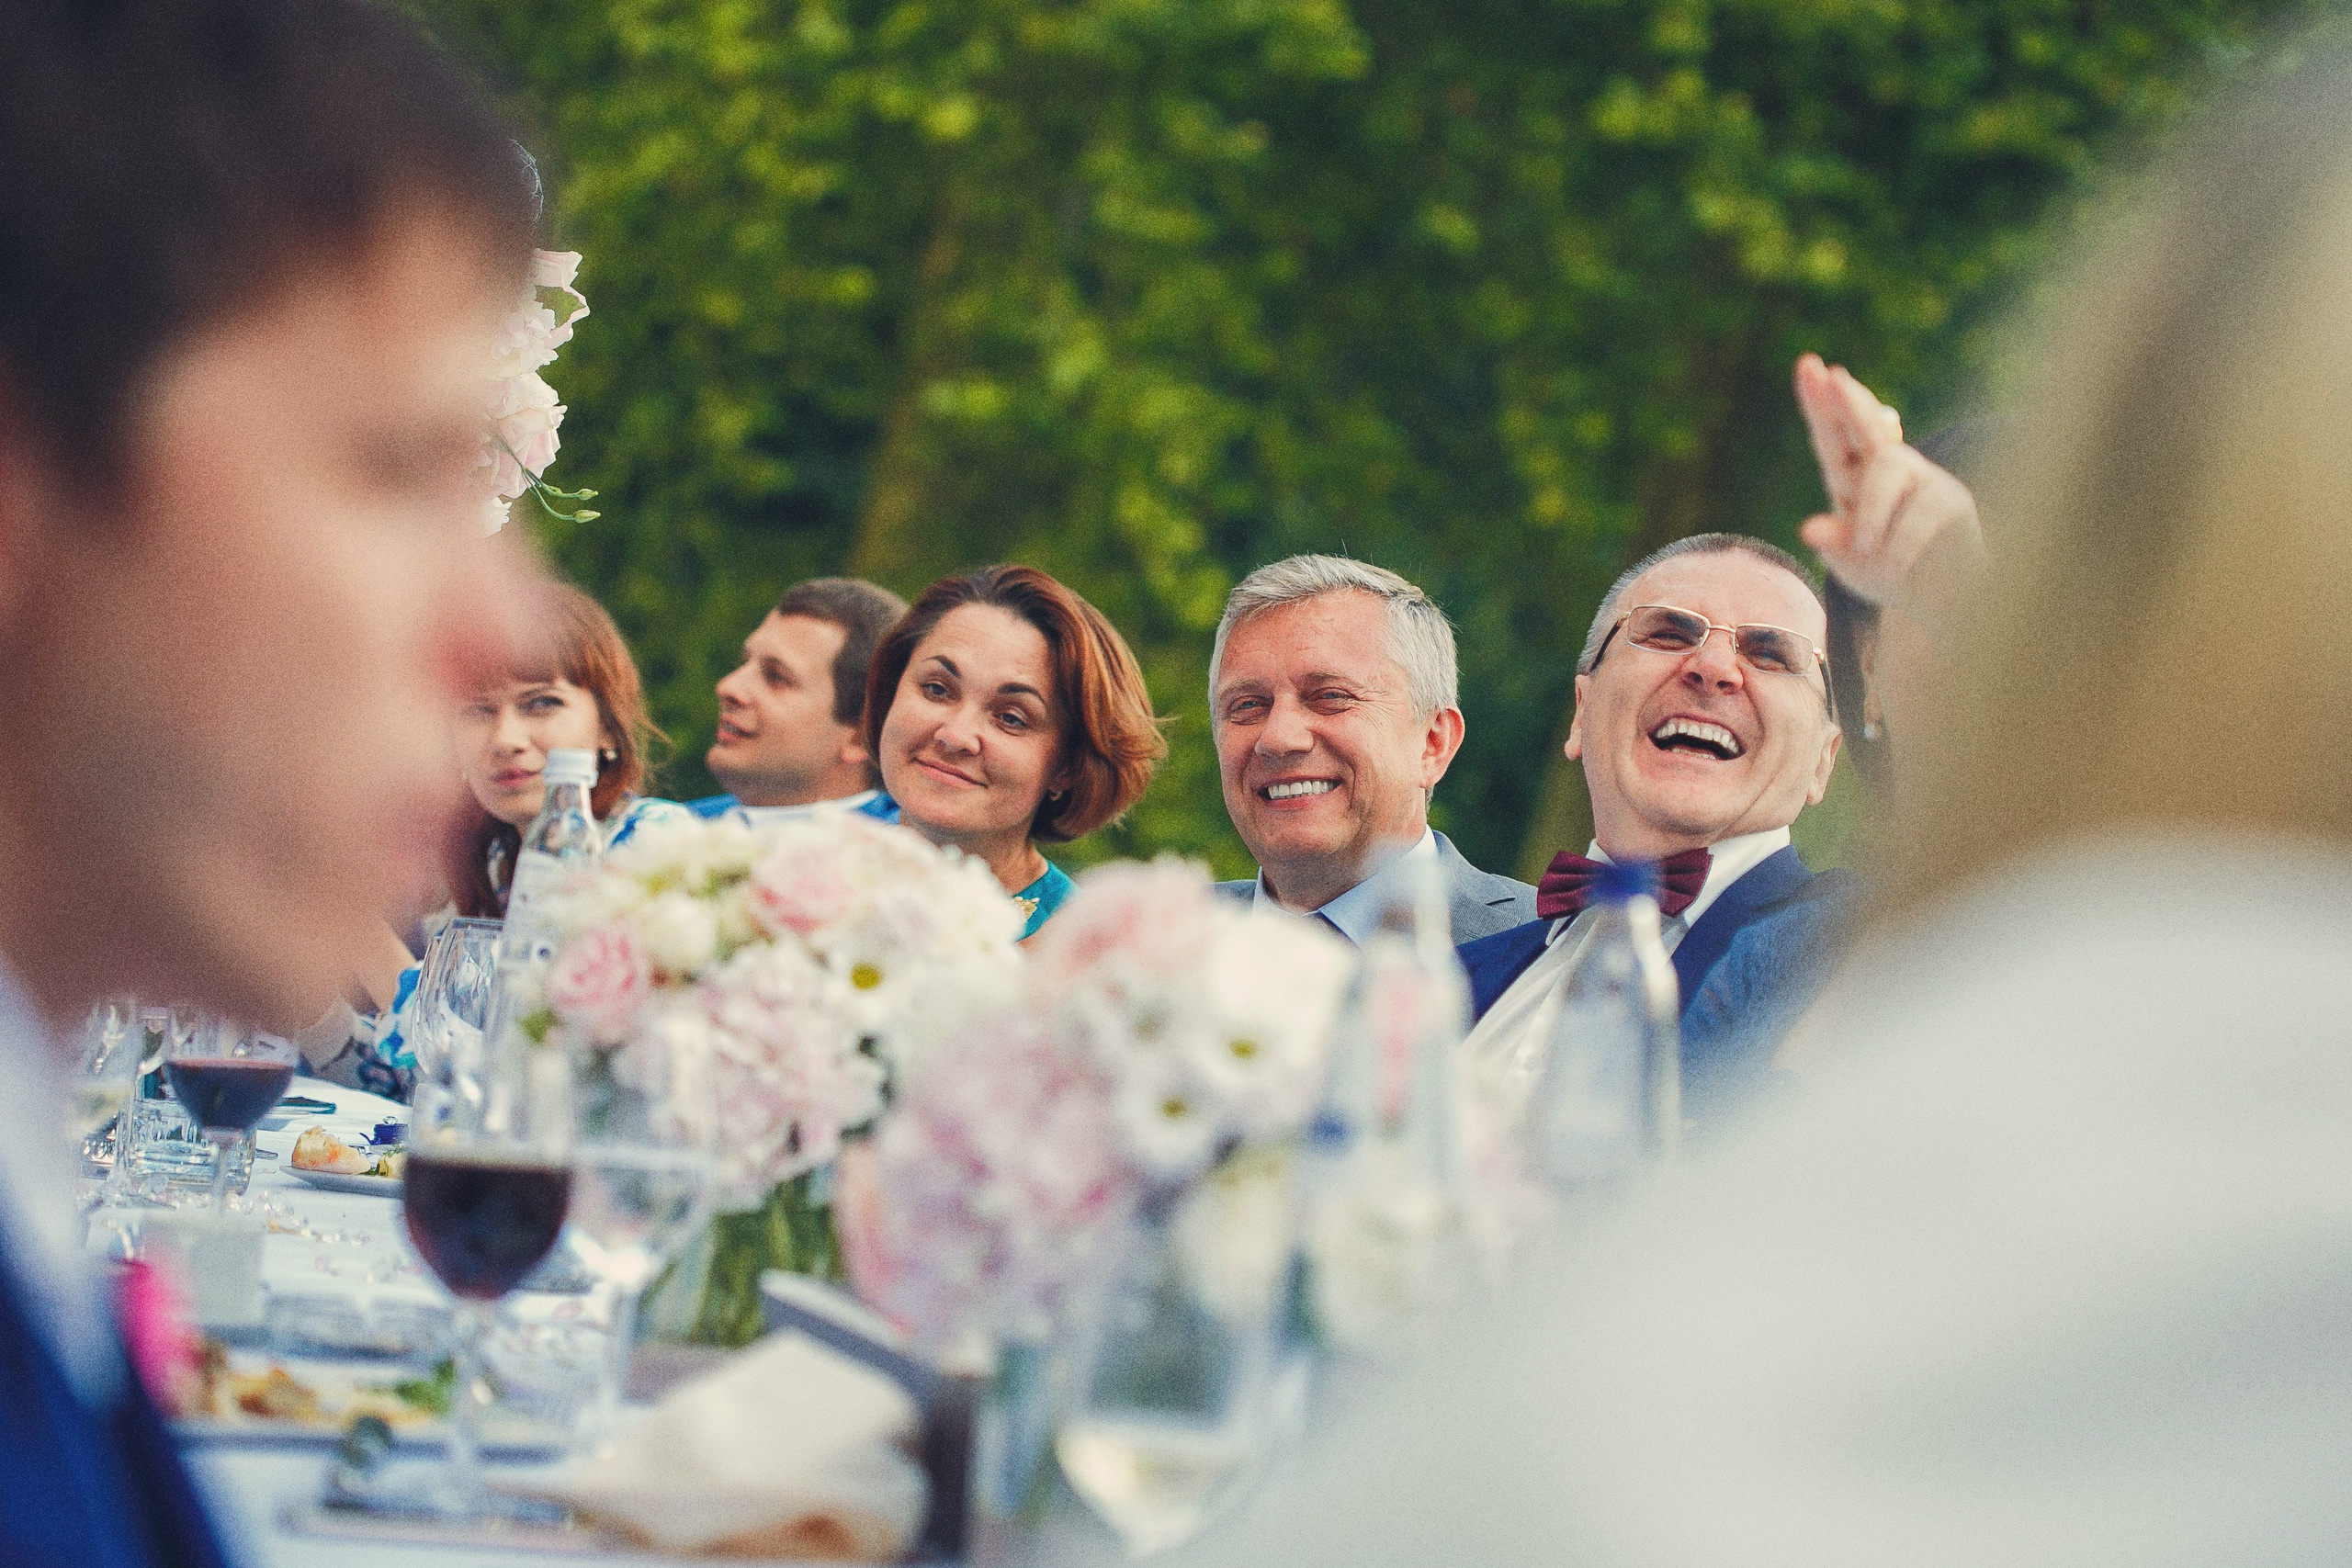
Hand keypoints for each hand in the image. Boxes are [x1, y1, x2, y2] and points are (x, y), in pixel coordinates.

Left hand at [1792, 352, 1981, 607]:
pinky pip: (1917, 513)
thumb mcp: (1852, 566)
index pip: (1832, 438)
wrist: (1942, 606)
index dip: (1820, 404)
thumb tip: (1809, 528)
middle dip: (1848, 401)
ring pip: (1888, 468)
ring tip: (1869, 550)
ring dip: (1872, 513)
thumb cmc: (1893, 578)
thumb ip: (1833, 545)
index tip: (1809, 366)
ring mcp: (1922, 481)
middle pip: (1866, 427)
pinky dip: (1899, 546)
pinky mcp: (1952, 501)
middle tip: (1832, 376)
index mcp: (1853, 481)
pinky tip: (1896, 568)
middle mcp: (1887, 471)